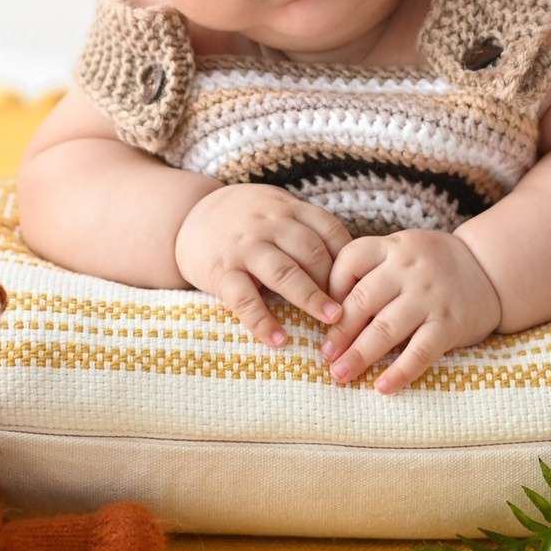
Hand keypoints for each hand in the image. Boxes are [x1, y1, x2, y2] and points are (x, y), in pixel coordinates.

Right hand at [174, 184, 351, 347]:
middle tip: (355, 311)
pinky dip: (262, 322)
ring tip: (332, 322)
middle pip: (312, 251)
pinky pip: (244, 299)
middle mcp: (268, 224)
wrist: (188, 216)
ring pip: (283, 272)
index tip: (363, 286)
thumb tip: (352, 269)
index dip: (349, 260)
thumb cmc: (246, 219)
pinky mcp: (220, 271)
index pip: (330, 230)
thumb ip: (307, 230)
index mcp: (288, 209)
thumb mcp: (277, 211)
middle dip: (336, 282)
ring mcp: (244, 247)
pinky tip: (279, 340)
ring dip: (311, 298)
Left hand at [322, 230, 500, 394]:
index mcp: (393, 246)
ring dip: (359, 355)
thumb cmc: (433, 265)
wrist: (490, 270)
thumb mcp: (403, 251)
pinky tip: (381, 387)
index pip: (350, 259)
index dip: (330, 287)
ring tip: (340, 374)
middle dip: (339, 331)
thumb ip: (372, 269)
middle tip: (324, 356)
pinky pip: (420, 352)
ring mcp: (430, 296)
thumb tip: (327, 307)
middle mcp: (409, 268)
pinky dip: (399, 372)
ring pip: (385, 329)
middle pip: (363, 299)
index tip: (321, 313)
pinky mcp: (449, 324)